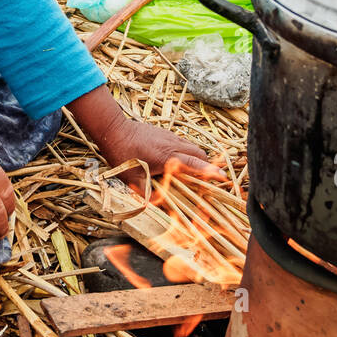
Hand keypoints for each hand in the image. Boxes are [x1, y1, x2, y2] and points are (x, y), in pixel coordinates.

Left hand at [96, 118, 225, 194]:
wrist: (113, 129)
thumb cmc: (122, 155)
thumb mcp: (132, 179)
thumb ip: (147, 193)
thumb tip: (157, 206)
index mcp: (168, 158)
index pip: (196, 164)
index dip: (211, 172)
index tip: (223, 177)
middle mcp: (173, 145)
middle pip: (199, 153)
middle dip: (206, 165)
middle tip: (206, 178)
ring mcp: (169, 137)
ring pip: (191, 146)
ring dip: (196, 158)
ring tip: (192, 171)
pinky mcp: (164, 133)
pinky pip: (182, 142)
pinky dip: (185, 152)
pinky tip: (175, 160)